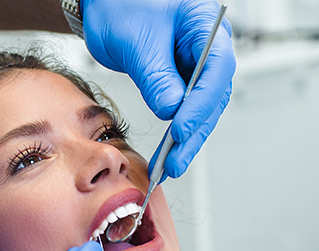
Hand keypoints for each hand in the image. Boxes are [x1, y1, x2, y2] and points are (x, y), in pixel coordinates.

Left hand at [81, 0, 234, 178]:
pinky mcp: (181, 77)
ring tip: (170, 165)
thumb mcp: (136, 42)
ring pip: (201, 106)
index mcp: (206, 23)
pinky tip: (167, 153)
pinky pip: (185, 107)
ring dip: (187, 138)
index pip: (216, 68)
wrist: (102, 2)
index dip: (201, 102)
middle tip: (176, 159)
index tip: (182, 128)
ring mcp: (196, 62)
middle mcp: (208, 44)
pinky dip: (177, 131)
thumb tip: (171, 112)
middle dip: (195, 130)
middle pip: (213, 93)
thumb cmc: (119, 5)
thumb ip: (156, 76)